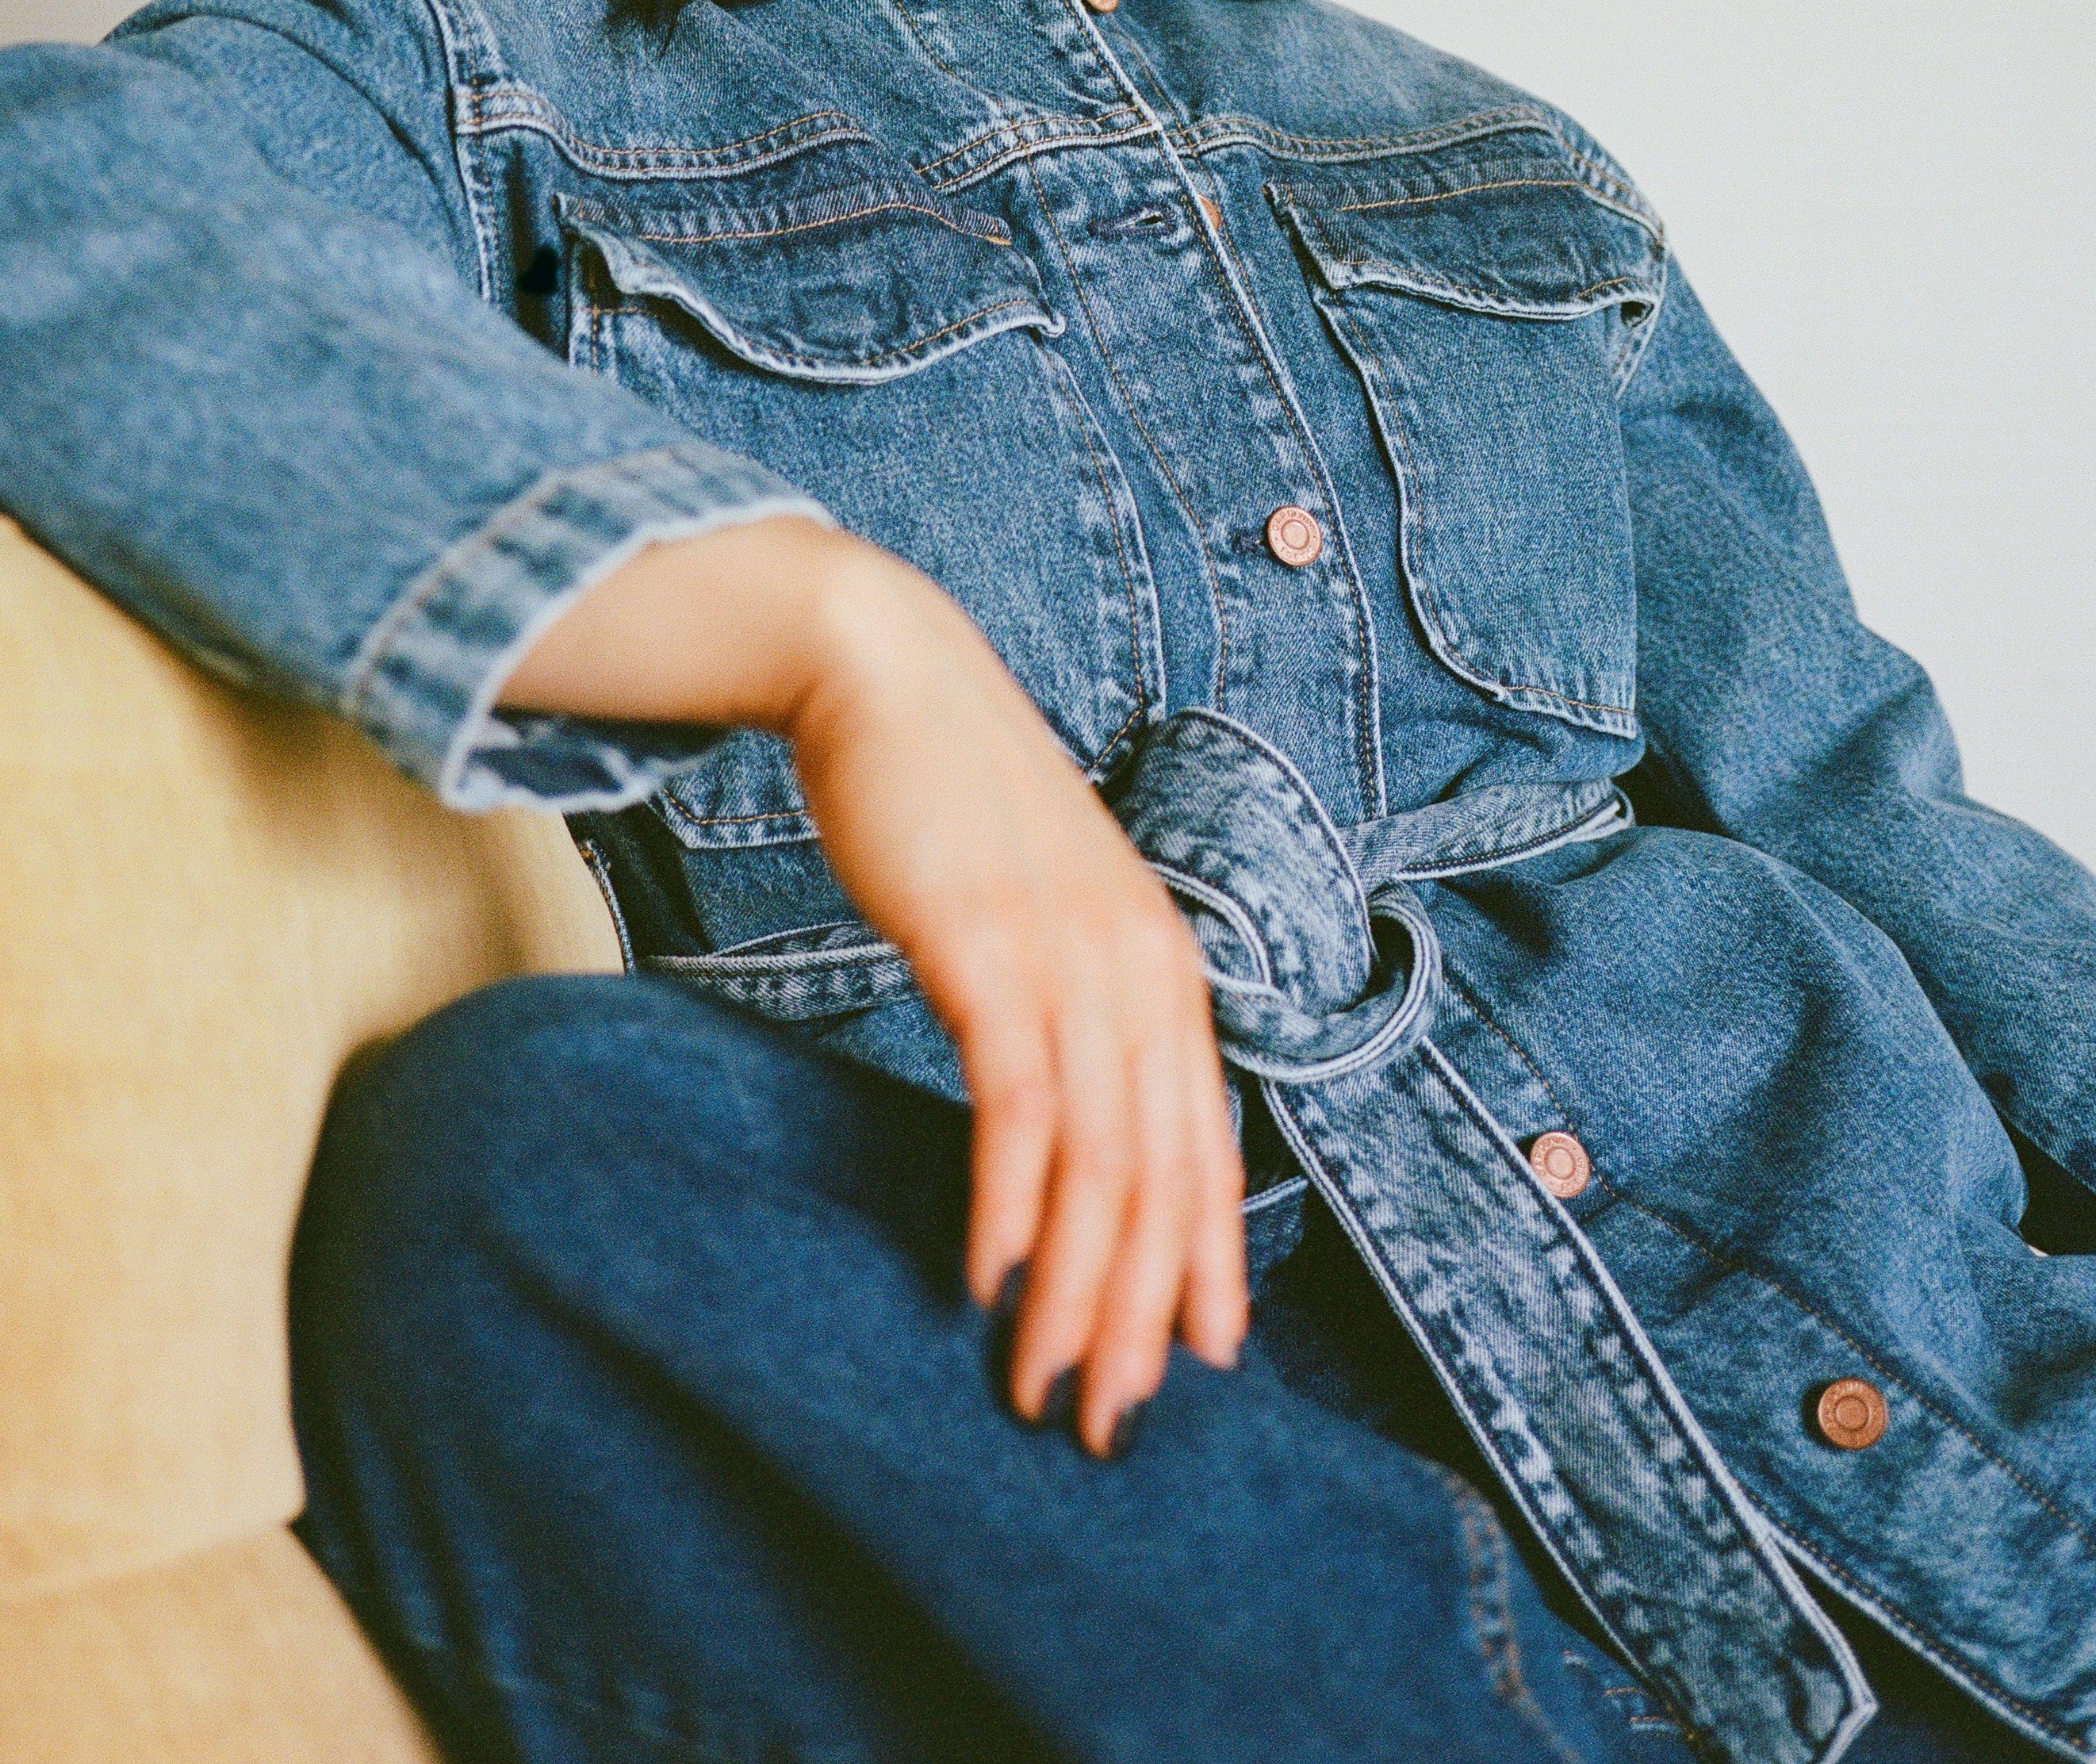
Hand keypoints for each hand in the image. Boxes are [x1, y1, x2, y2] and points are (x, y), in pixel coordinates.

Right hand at [497, 517, 1247, 1450]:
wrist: (888, 675)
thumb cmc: (959, 810)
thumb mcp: (1049, 916)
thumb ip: (1078, 1013)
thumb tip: (1080, 1139)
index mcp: (1166, 968)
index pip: (1207, 1151)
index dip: (1204, 1271)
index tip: (1191, 1374)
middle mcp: (1140, 965)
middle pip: (1162, 1177)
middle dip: (1141, 1315)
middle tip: (1107, 1421)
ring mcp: (1068, 953)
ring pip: (1098, 1159)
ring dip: (1075, 1289)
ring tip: (1042, 1382)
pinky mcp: (987, 943)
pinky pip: (1016, 1099)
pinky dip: (1010, 1198)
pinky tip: (989, 1272)